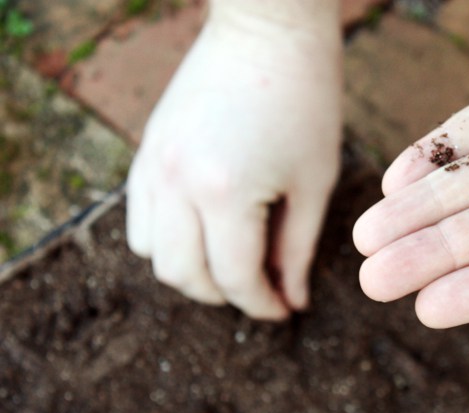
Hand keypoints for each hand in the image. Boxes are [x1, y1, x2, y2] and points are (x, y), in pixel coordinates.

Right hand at [127, 3, 341, 319]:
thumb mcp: (313, 181)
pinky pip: (140, 218)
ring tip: (231, 265)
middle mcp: (176, 182)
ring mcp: (152, 165)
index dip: (262, 304)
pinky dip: (167, 240)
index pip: (235, 277)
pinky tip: (204, 234)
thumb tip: (292, 299)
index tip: (285, 311)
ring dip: (190, 272)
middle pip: (184, 275)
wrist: (267, 31)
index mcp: (225, 191)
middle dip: (225, 295)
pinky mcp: (145, 151)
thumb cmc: (305, 101)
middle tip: (260, 291)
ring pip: (151, 253)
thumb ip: (298, 248)